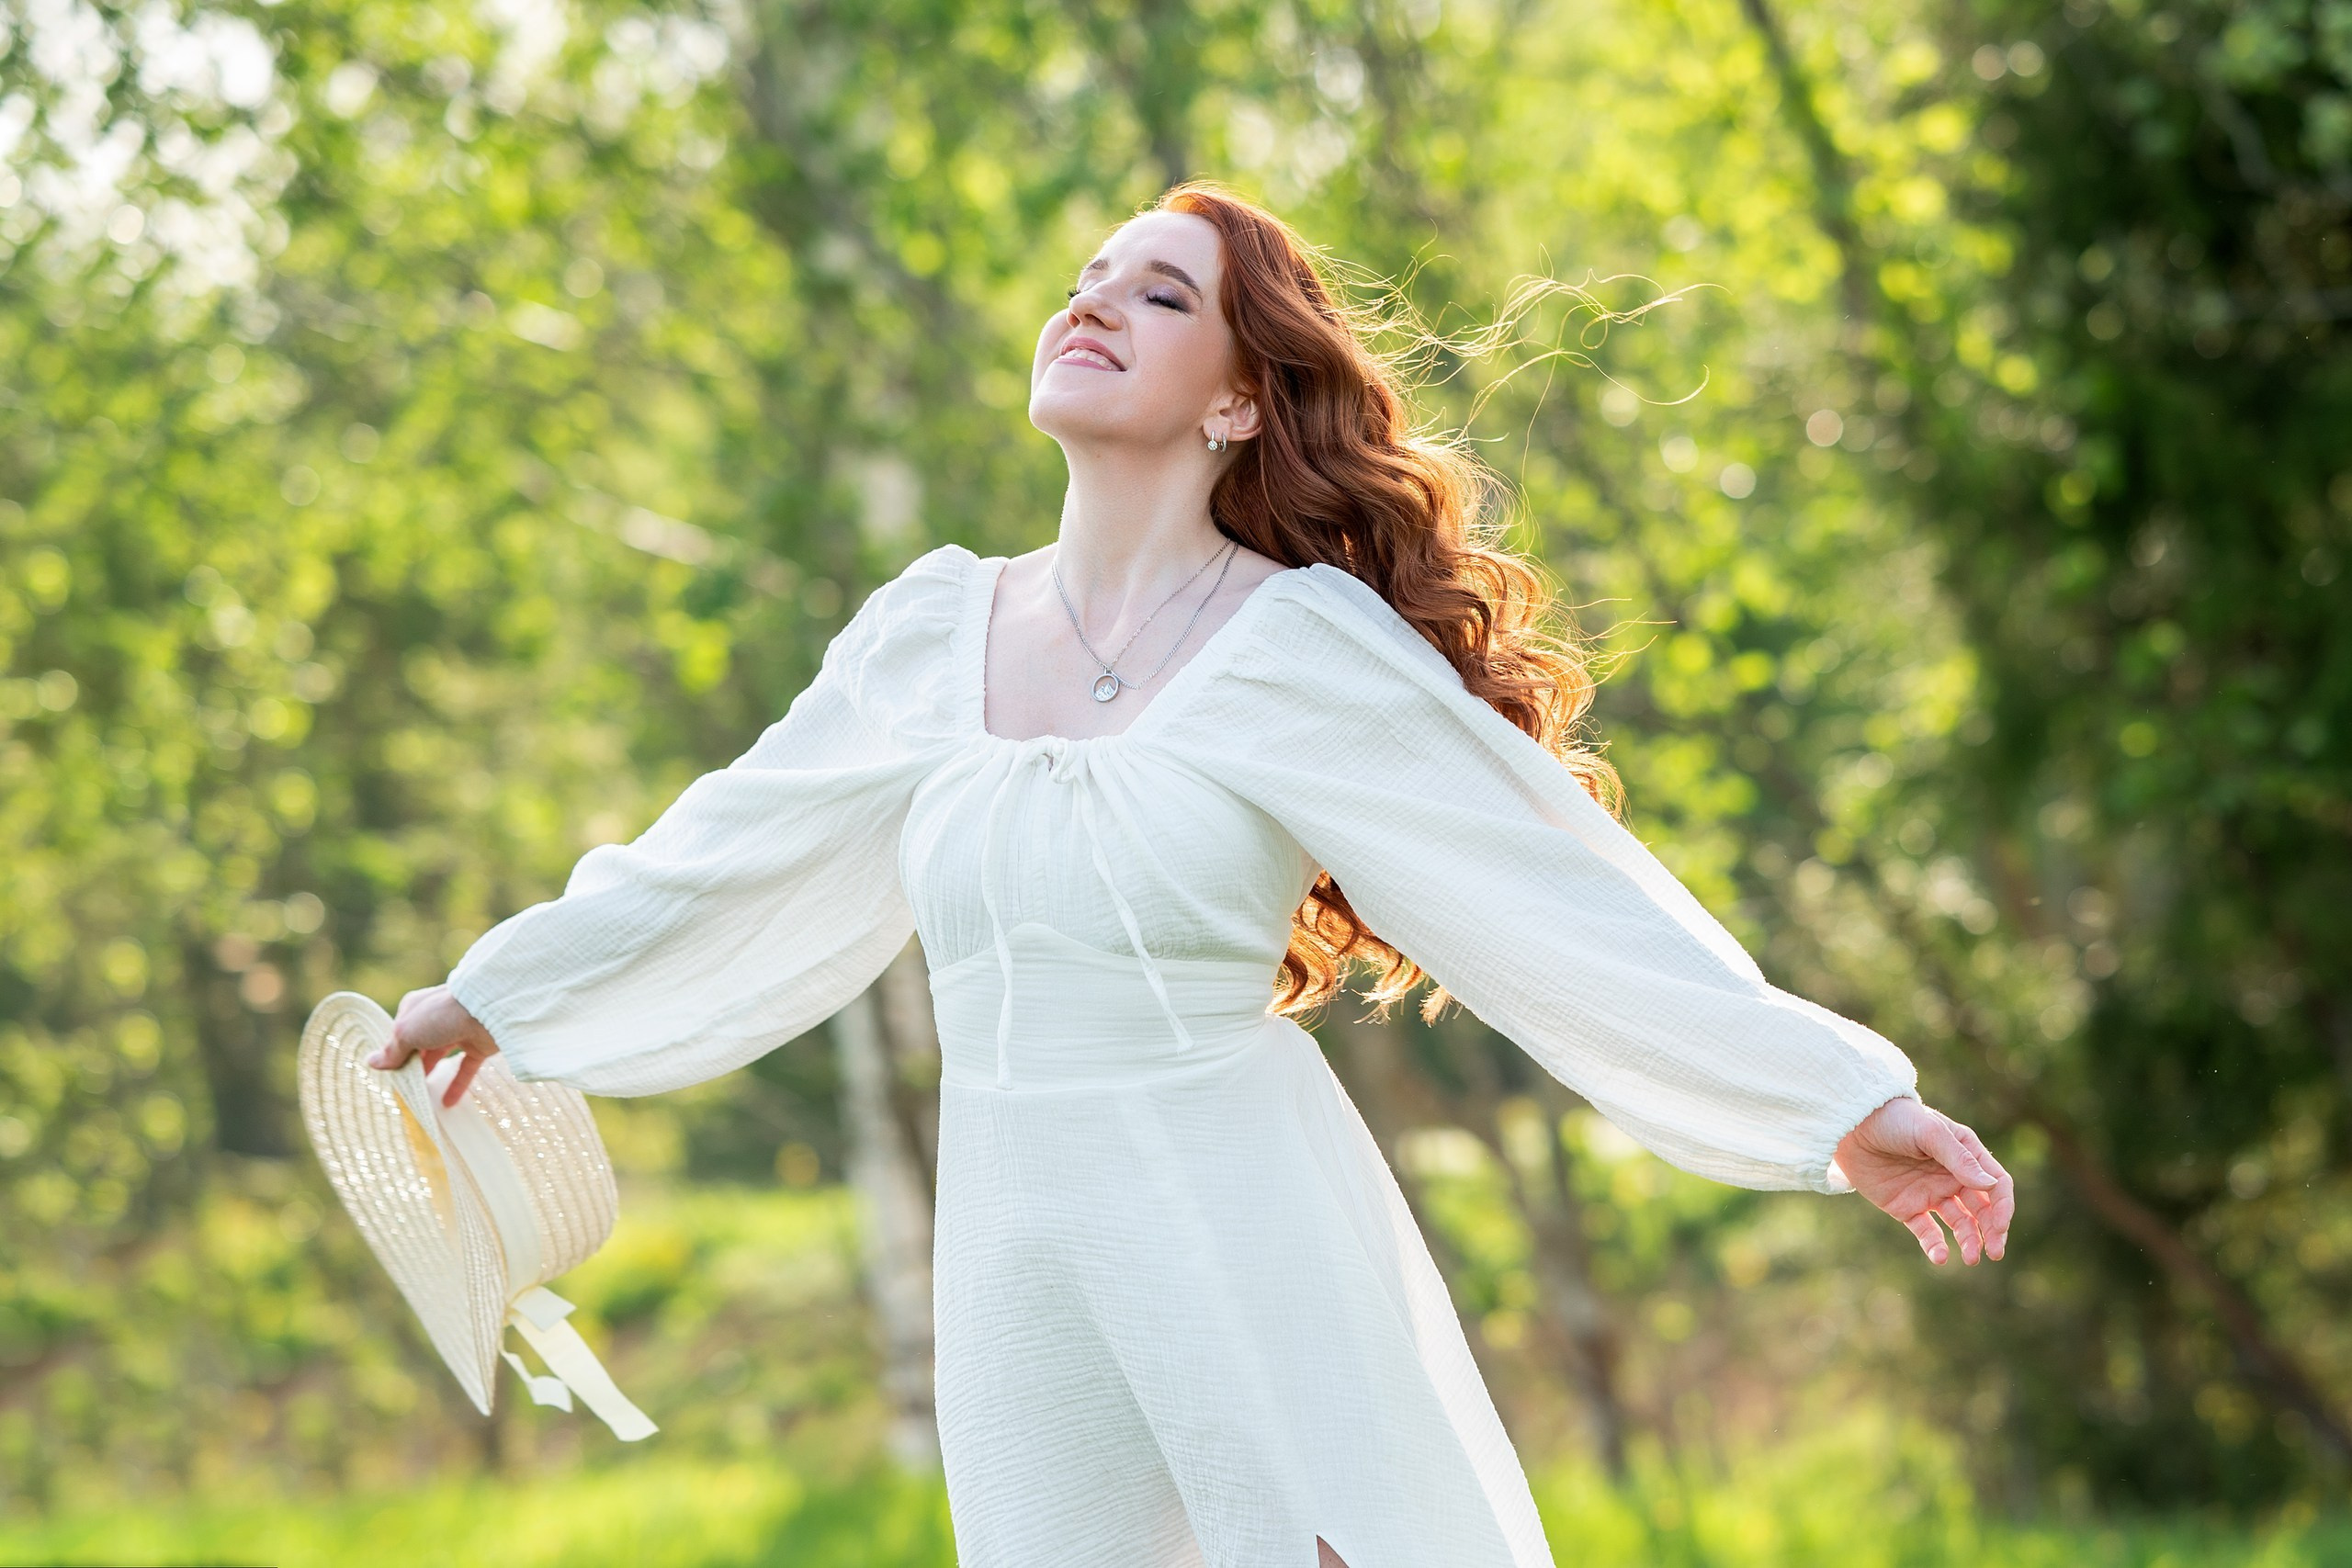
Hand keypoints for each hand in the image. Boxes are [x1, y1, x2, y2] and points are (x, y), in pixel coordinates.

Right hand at [368, 984, 499, 1108]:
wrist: (488, 1010)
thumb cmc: (441, 1015)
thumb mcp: (407, 1032)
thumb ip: (393, 1050)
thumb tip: (372, 1062)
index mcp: (416, 1009)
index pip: (400, 1033)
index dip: (393, 1053)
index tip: (387, 1074)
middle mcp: (437, 1018)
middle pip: (420, 1045)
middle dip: (411, 1064)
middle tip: (401, 1088)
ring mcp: (459, 1031)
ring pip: (441, 1056)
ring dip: (430, 1074)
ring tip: (419, 1096)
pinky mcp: (478, 1045)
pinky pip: (465, 1069)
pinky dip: (457, 1085)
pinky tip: (447, 1104)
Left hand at [1834, 1095, 2013, 1265]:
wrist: (1851, 1124)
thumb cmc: (1894, 1119)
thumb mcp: (1929, 1132)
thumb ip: (1958, 1158)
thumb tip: (1989, 1185)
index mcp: (1965, 1154)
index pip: (1996, 1184)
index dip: (2003, 1206)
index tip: (2000, 1226)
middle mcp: (1952, 1177)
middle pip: (1983, 1209)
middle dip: (1992, 1231)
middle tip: (1995, 1252)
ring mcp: (1930, 1193)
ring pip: (1960, 1224)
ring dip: (1969, 1241)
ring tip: (1971, 1259)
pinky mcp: (1907, 1208)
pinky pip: (1927, 1231)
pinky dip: (1935, 1246)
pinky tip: (1940, 1257)